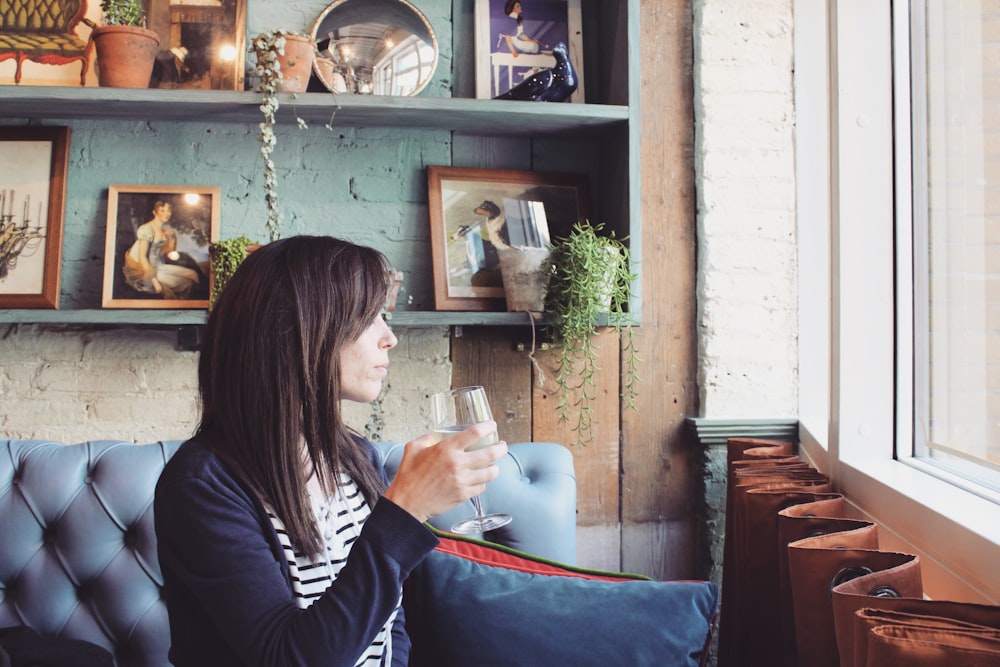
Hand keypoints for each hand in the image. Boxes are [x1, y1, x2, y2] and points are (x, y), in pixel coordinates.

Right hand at [383, 421, 507, 522]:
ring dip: (495, 467)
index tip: (492, 425)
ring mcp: (462, 481)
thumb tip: (434, 436)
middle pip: (490, 453)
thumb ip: (426, 439)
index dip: (488, 427)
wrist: (407, 503)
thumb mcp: (412, 449)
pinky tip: (480, 479)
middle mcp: (457, 464)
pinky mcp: (463, 495)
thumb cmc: (408, 476)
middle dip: (501, 448)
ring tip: (494, 465)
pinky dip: (483, 482)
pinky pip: (481, 487)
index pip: (475, 433)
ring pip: (490, 473)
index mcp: (446, 449)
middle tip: (502, 446)